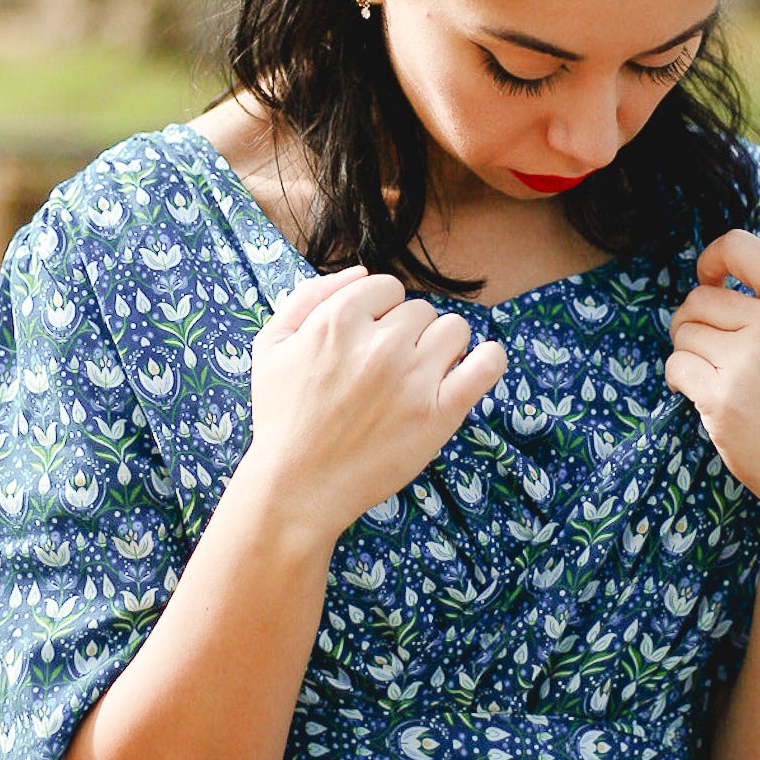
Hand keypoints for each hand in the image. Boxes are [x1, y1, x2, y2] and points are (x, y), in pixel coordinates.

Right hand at [244, 265, 506, 539]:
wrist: (297, 487)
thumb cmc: (282, 417)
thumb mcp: (271, 345)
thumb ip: (309, 296)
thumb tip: (361, 272)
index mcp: (338, 321)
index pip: (386, 287)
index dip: (380, 312)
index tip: (370, 341)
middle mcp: (380, 344)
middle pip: (421, 310)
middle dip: (408, 333)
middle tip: (387, 370)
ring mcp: (413, 378)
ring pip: (455, 329)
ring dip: (443, 346)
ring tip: (422, 374)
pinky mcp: (439, 413)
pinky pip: (485, 366)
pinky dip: (489, 359)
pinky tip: (477, 365)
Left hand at [664, 227, 759, 528]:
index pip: (740, 247)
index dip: (712, 258)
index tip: (710, 278)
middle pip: (698, 298)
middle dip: (696, 322)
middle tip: (718, 349)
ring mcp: (746, 363)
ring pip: (683, 333)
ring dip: (689, 353)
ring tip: (719, 375)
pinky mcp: (721, 398)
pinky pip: (676, 367)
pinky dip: (680, 380)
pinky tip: (706, 395)